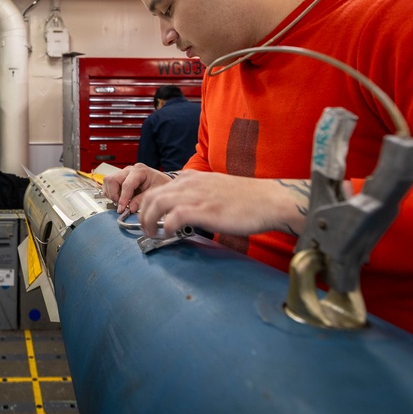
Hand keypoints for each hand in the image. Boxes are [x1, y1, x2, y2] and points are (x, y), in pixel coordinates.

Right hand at [102, 163, 173, 213]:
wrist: (161, 181)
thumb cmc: (160, 184)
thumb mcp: (154, 193)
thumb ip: (141, 200)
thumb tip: (130, 208)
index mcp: (139, 171)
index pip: (126, 185)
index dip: (123, 198)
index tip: (121, 208)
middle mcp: (129, 170)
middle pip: (112, 180)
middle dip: (114, 195)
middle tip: (120, 205)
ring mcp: (123, 173)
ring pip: (108, 181)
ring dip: (111, 193)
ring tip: (120, 201)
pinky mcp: (119, 177)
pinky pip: (108, 183)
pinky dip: (110, 192)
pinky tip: (118, 198)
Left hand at [134, 171, 305, 237]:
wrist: (269, 200)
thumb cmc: (247, 198)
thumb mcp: (214, 188)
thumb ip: (197, 194)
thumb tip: (184, 209)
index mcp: (191, 178)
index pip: (158, 189)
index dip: (148, 205)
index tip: (148, 218)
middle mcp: (190, 184)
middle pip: (151, 196)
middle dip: (143, 214)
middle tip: (146, 229)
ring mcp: (196, 196)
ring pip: (157, 204)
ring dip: (149, 221)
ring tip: (153, 234)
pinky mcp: (205, 210)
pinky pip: (174, 217)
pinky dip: (167, 227)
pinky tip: (170, 235)